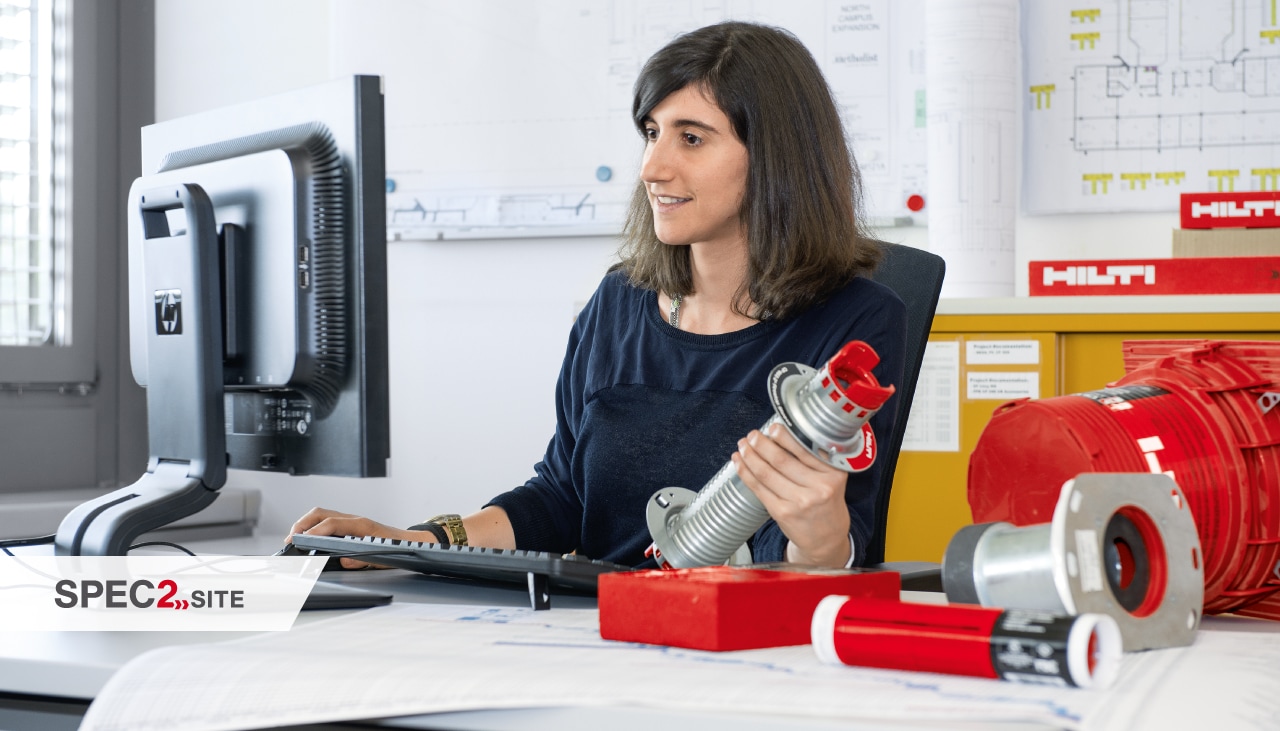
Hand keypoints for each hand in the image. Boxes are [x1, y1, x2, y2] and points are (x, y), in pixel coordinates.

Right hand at [286, 507, 432, 569]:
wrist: (410, 542)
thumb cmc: (397, 549)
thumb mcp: (380, 559)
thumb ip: (360, 560)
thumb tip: (343, 560)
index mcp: (362, 526)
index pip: (332, 523)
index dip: (314, 531)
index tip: (300, 540)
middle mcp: (355, 519)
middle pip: (322, 513)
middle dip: (302, 524)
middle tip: (291, 539)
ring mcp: (351, 520)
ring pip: (322, 514)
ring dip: (306, 523)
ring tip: (294, 537)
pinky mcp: (350, 524)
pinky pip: (327, 519)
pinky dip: (313, 526)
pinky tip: (308, 536)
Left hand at [731, 423, 851, 567]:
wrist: (826, 539)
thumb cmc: (827, 504)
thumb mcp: (831, 479)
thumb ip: (814, 460)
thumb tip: (780, 436)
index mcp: (833, 474)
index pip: (804, 450)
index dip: (784, 437)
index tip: (773, 428)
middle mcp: (818, 488)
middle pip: (781, 460)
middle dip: (761, 444)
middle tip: (752, 435)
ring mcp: (799, 502)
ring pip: (766, 473)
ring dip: (750, 457)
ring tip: (742, 447)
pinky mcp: (782, 513)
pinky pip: (759, 489)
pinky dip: (746, 473)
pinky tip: (740, 464)